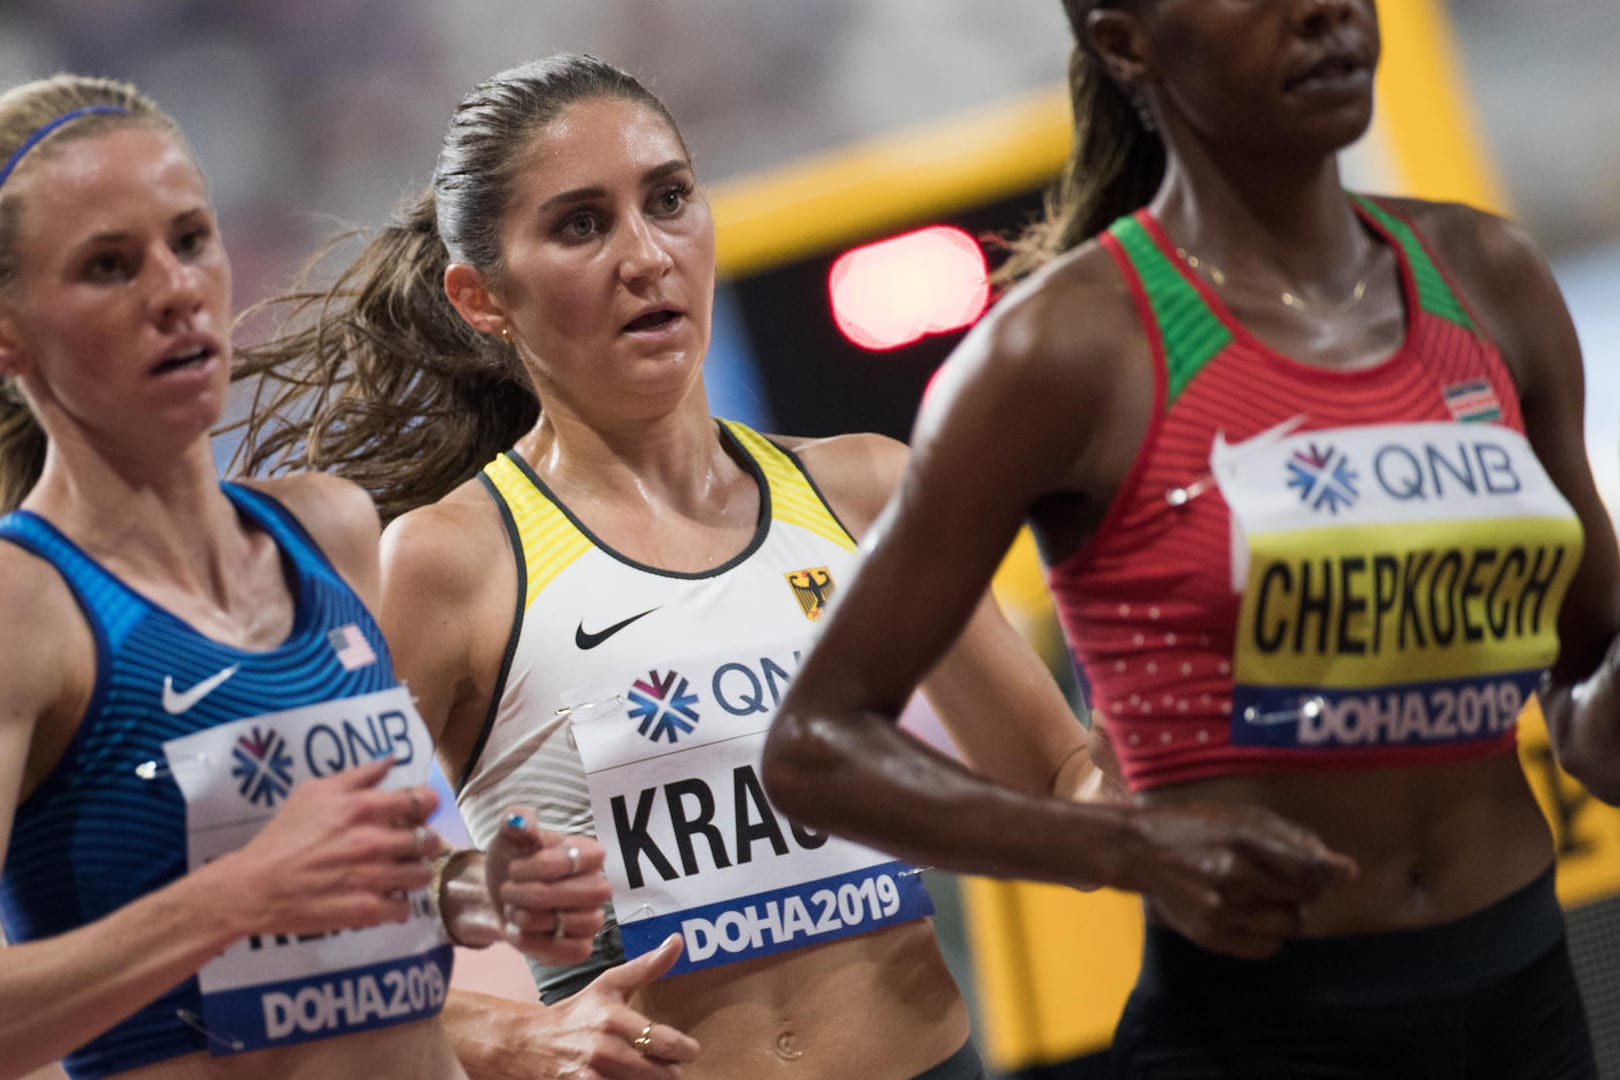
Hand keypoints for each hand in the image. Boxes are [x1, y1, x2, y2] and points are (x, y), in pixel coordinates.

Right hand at [214, 754, 441, 937]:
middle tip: (409, 847)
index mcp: (363, 808)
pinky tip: (383, 899)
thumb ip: (358, 775)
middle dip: (425, 843)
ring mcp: (373, 878)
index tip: (420, 813)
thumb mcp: (314, 792)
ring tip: (397, 874)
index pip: (423, 800)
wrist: (254, 886)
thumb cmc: (282, 836)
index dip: (427, 807)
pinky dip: (397, 905)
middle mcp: (374, 841)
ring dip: (413, 874)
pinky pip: (404, 908)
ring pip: (422, 875)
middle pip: (431, 840)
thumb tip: (391, 761)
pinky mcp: (366, 910)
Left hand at [485, 806, 612, 964]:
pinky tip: (521, 932)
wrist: (500, 897)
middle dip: (536, 894)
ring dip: (533, 918)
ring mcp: (592, 918)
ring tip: (515, 910)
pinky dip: (540, 944)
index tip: (514, 867)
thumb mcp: (508, 836)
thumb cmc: (512, 860)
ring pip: (580, 923)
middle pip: (588, 893)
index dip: (541, 866)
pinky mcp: (580, 947)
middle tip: (508, 890)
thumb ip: (516, 820)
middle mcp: (598, 885)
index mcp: (587, 852)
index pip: (579, 859)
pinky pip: (574, 952)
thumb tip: (522, 822)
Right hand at [496, 935, 699, 1079]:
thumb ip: (647, 967)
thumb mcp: (610, 984)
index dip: (686, 1050)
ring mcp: (593, 1076)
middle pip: (664, 1075)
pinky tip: (626, 1078)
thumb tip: (677, 941)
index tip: (688, 1049)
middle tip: (664, 1063)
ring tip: (646, 1071)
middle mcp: (605, 1049)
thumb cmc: (578, 1011)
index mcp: (616, 1019)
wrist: (529, 1042)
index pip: (667, 1043)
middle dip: (670, 1070)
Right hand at [1121, 802, 1357, 959]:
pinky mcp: (1210, 935)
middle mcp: (1233, 875)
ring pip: (1289, 926)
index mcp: (1242, 839)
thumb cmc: (1195, 826)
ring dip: (1290, 913)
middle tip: (1287, 880)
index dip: (1332, 871)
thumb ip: (1288, 836)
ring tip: (1269, 899)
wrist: (1139, 850)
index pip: (1306, 866)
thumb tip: (1339, 866)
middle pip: (1303, 898)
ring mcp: (1221, 909)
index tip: (1346, 873)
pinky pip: (1266, 948)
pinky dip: (1271, 936)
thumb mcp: (1239, 816)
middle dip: (1305, 890)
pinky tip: (1255, 917)